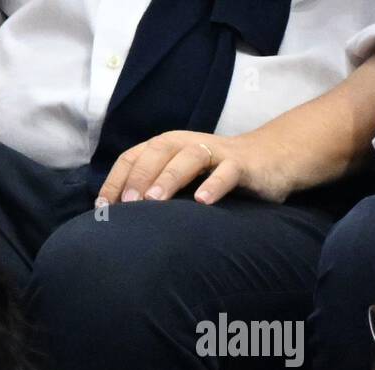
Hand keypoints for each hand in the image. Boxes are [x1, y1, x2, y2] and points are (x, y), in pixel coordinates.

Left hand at [96, 129, 296, 206]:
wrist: (270, 159)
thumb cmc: (212, 175)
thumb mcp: (179, 181)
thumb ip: (151, 192)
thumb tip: (113, 220)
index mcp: (166, 147)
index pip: (132, 157)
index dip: (116, 180)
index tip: (103, 208)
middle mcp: (187, 144)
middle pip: (158, 152)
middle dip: (138, 177)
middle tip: (126, 205)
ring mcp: (216, 153)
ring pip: (189, 157)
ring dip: (169, 178)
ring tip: (154, 201)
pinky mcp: (243, 165)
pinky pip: (227, 171)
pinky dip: (214, 184)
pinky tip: (203, 202)